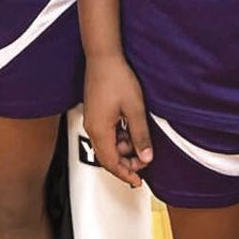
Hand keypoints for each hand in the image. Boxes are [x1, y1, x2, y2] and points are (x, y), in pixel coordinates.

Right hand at [84, 56, 152, 187]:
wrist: (104, 58)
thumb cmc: (116, 78)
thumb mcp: (135, 109)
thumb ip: (141, 136)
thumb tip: (146, 156)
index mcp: (99, 130)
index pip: (111, 163)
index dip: (125, 174)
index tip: (137, 181)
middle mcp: (92, 128)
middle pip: (107, 157)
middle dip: (126, 163)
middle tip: (143, 162)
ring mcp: (92, 121)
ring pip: (107, 146)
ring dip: (124, 149)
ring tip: (140, 141)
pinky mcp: (95, 114)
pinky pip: (106, 135)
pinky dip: (120, 138)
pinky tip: (131, 130)